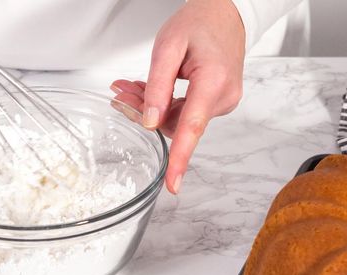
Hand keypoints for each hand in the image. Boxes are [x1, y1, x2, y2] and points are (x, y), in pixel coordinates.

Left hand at [110, 0, 244, 193]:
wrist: (226, 13)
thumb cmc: (199, 23)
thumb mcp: (168, 46)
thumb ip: (157, 86)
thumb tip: (150, 122)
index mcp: (213, 82)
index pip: (191, 128)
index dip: (179, 159)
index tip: (173, 185)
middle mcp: (223, 97)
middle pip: (175, 123)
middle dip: (144, 113)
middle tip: (119, 93)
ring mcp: (222, 101)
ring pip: (176, 118)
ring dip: (150, 107)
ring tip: (128, 87)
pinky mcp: (216, 101)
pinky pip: (184, 111)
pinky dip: (163, 103)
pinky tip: (146, 90)